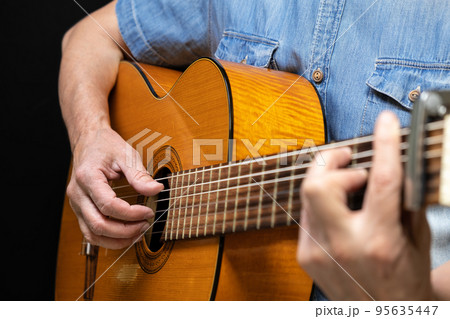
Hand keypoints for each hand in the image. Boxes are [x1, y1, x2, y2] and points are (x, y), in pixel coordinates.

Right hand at [67, 127, 163, 248]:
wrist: (88, 141)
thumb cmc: (106, 146)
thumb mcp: (126, 154)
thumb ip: (139, 175)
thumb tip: (156, 190)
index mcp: (88, 177)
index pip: (108, 205)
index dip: (131, 213)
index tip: (148, 212)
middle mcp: (77, 193)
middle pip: (98, 224)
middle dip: (125, 230)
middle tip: (145, 225)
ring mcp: (76, 204)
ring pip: (92, 234)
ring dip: (116, 240)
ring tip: (137, 234)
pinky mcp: (80, 209)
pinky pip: (90, 232)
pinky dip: (108, 239)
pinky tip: (125, 235)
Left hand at [297, 111, 432, 299]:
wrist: (383, 316)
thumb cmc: (403, 282)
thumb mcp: (417, 240)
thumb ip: (405, 201)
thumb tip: (395, 163)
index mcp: (378, 241)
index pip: (382, 180)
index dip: (385, 144)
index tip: (384, 124)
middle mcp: (343, 245)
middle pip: (318, 184)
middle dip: (332, 161)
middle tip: (350, 159)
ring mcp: (318, 251)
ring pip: (307, 194)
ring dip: (327, 179)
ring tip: (348, 184)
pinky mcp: (304, 256)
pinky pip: (306, 213)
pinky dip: (322, 202)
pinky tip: (338, 208)